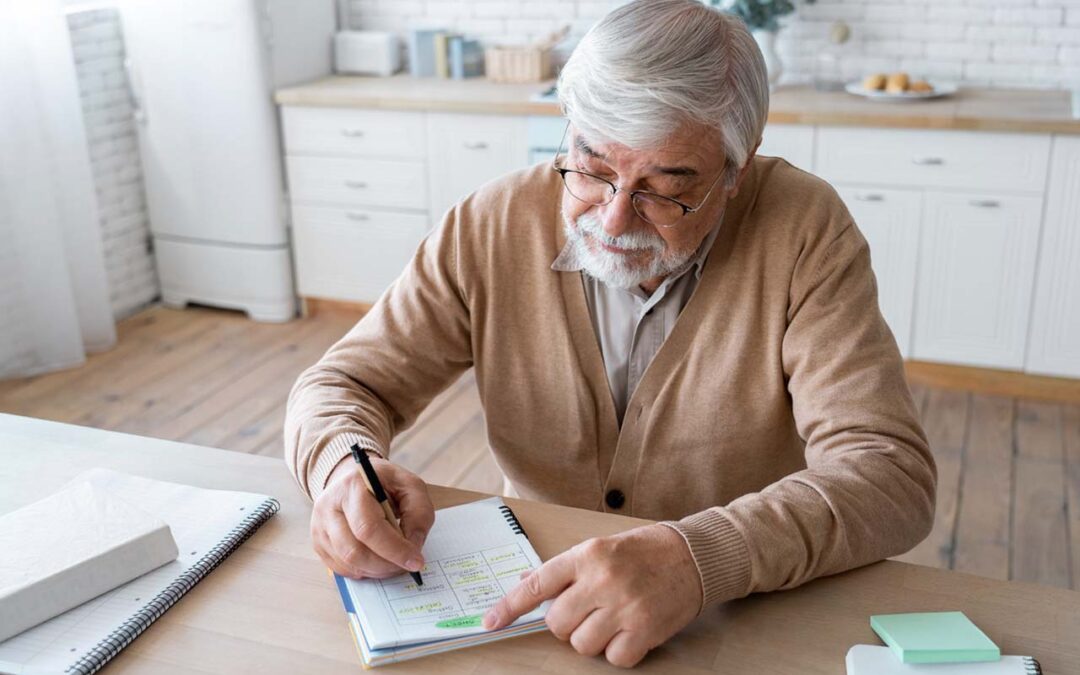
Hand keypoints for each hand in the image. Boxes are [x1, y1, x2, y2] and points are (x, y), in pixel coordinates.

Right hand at [310, 455, 434, 578]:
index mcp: (352, 486)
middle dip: (386, 565)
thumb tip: (413, 546)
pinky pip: (340, 568)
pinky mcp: (318, 541)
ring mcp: (319, 525)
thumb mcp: (410, 486)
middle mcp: (328, 506)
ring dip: (376, 570)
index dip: (394, 549)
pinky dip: (363, 571)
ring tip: (393, 563)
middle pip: (354, 550)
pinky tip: (377, 561)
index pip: (369, 527)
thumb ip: (419, 512)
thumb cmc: (384, 482)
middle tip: (406, 566)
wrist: (354, 477)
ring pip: (347, 562)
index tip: (416, 561)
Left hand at [483, 523, 701, 667]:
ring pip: (581, 645)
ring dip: (591, 640)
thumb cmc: (644, 551)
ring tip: (611, 620)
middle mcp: (602, 580)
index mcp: (586, 555)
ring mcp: (623, 606)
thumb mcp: (600, 548)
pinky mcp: (644, 630)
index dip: (509, 607)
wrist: (693, 556)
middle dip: (566, 624)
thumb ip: (565, 569)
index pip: (537, 584)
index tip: (490, 622)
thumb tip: (526, 583)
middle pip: (556, 624)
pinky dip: (618, 652)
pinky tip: (629, 632)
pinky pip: (613, 659)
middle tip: (586, 612)